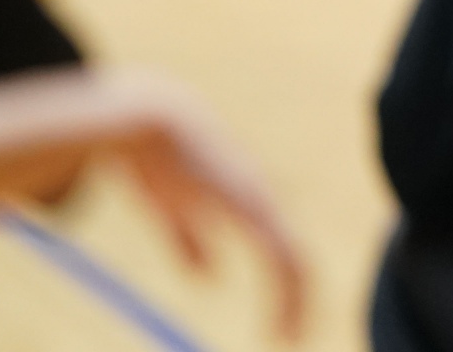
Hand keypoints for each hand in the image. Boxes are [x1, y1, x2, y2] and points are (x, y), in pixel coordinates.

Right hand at [104, 69, 308, 341]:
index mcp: (247, 203)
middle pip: (298, 260)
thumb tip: (208, 276)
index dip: (287, 289)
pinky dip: (286, 295)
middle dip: (300, 303)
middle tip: (290, 338)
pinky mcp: (252, 208)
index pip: (283, 251)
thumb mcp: (173, 208)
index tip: (280, 325)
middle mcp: (261, 203)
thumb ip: (189, 241)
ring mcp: (260, 204)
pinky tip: (278, 323)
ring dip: (297, 305)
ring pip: (297, 263)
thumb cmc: (158, 159)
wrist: (151, 122)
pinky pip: (281, 259)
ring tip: (289, 336)